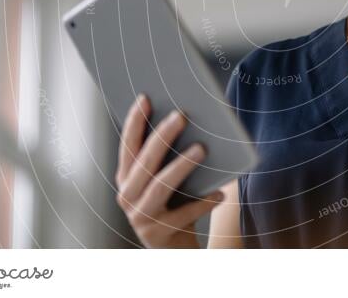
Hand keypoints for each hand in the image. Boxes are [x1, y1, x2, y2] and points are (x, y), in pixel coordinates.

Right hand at [115, 94, 223, 247]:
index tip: (145, 97)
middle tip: (181, 115)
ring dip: (181, 165)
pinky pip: (184, 214)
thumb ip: (166, 158)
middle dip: (162, 136)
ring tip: (202, 147)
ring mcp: (140, 217)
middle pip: (144, 162)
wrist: (174, 250)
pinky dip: (203, 202)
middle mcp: (127, 196)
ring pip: (160, 186)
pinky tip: (221, 193)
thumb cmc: (174, 205)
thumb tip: (187, 120)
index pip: (127, 146)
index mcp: (126, 179)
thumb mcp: (165, 181)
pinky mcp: (159, 234)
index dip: (134, 122)